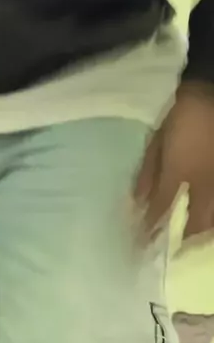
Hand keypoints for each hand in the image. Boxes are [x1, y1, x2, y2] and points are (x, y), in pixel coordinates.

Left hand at [135, 81, 213, 247]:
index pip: (161, 208)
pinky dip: (213, 216)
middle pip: (198, 221)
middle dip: (188, 239)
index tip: (142, 243)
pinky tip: (209, 222)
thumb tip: (136, 202)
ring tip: (199, 243)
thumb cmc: (180, 114)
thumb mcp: (157, 141)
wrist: (211, 89)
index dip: (151, 228)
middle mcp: (203, 182)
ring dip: (207, 232)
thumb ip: (147, 173)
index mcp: (179, 173)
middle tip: (178, 253)